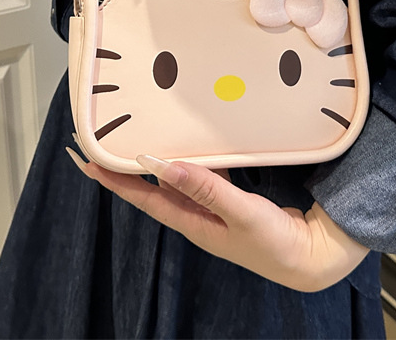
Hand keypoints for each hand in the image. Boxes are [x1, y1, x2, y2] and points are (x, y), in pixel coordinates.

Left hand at [66, 148, 368, 291]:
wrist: (309, 256)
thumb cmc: (275, 242)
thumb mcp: (241, 213)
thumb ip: (206, 188)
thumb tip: (163, 164)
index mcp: (192, 222)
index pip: (144, 198)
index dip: (114, 180)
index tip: (86, 161)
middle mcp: (196, 215)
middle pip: (152, 188)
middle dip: (125, 168)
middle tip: (101, 142)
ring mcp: (212, 208)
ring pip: (176, 180)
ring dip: (156, 162)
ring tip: (137, 139)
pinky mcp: (229, 200)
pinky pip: (201, 175)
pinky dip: (191, 160)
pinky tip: (192, 145)